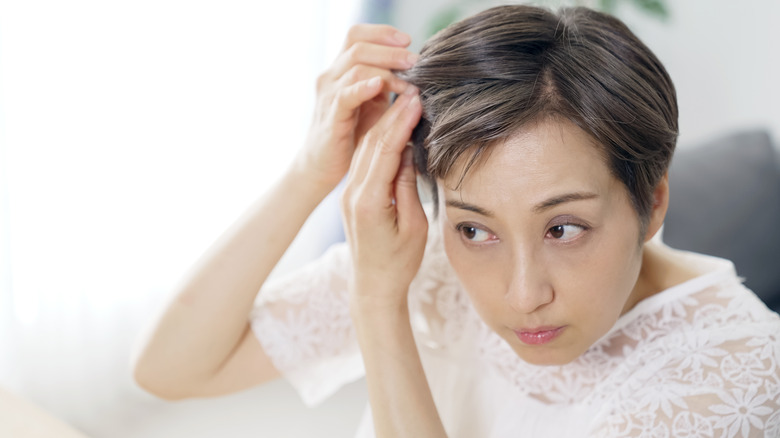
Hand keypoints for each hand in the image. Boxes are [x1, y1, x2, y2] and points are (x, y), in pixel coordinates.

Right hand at [296, 24, 416, 190]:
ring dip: (385, 69)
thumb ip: (388, 84)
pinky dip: (363, 87)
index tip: (408, 41)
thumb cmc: (351, 134)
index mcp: (341, 69)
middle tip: (415, 60)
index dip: (381, 33)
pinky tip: (380, 86)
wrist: (323, 164)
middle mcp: (332, 76)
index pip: (357, 35)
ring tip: (407, 79)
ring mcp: (329, 94)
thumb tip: (417, 70)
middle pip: (358, 46)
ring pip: (355, 66)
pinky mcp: (331, 116)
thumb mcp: (372, 103)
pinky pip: (346, 95)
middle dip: (390, 50)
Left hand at [340, 87, 426, 309]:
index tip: (416, 99)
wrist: (372, 286)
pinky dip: (379, 139)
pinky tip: (391, 125)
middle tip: (413, 89)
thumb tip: (409, 152)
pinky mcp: (353, 194)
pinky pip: (365, 159)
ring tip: (404, 100)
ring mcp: (350, 192)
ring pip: (366, 148)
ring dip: (384, 122)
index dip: (401, 122)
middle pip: (372, 143)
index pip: (385, 151)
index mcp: (369, 201)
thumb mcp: (415, 227)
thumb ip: (409, 188)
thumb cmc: (399, 263)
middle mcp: (353, 193)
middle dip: (392, 114)